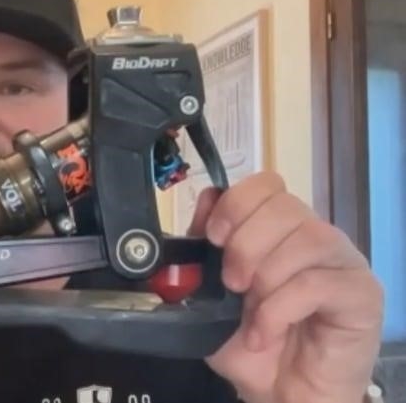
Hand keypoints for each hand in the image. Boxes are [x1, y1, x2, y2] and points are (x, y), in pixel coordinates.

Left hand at [188, 172, 383, 402]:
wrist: (279, 394)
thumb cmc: (248, 344)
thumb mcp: (209, 295)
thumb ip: (204, 248)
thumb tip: (206, 198)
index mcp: (278, 229)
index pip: (266, 185)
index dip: (236, 203)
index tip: (214, 237)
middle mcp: (314, 236)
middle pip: (285, 205)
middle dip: (246, 243)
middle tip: (231, 282)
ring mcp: (342, 262)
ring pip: (308, 236)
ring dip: (267, 273)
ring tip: (249, 307)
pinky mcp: (362, 295)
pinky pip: (319, 282)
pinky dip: (280, 308)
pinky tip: (265, 333)